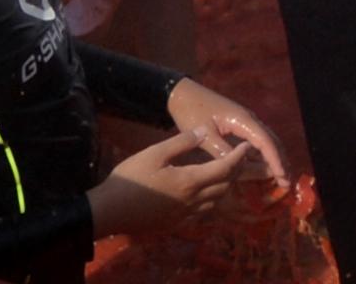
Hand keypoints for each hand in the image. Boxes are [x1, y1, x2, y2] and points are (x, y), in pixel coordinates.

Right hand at [89, 129, 246, 237]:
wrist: (107, 212)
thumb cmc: (130, 179)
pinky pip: (203, 211)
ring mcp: (184, 214)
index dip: (240, 156)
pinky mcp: (175, 223)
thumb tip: (204, 131)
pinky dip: (211, 199)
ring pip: (216, 200)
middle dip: (236, 170)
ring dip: (226, 186)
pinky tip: (205, 192)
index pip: (226, 168)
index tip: (248, 145)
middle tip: (240, 156)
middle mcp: (193, 200)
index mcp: (190, 181)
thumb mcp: (154, 153)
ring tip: (226, 172)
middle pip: (225, 186)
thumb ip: (182, 142)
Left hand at [167, 77, 288, 184]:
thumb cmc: (192, 111)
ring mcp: (246, 122)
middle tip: (287, 182)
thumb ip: (221, 150)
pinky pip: (257, 141)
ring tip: (280, 177)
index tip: (282, 177)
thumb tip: (237, 168)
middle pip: (272, 141)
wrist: (183, 95)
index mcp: (243, 120)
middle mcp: (250, 120)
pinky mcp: (239, 125)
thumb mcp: (204, 134)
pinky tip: (263, 167)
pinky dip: (263, 154)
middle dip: (281, 161)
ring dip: (274, 158)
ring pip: (266, 141)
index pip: (265, 142)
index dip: (275, 160)